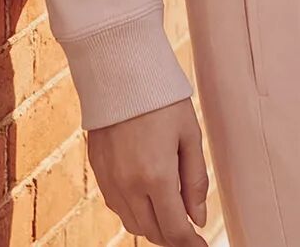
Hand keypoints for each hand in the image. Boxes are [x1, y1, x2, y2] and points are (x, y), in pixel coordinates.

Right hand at [87, 96, 209, 243]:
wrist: (120, 70)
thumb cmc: (161, 98)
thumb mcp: (190, 134)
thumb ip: (195, 180)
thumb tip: (199, 217)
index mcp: (156, 177)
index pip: (175, 229)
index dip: (190, 244)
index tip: (201, 246)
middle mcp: (128, 186)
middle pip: (153, 232)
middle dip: (173, 236)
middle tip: (190, 228)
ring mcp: (109, 181)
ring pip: (132, 224)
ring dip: (153, 225)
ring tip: (171, 212)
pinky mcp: (98, 171)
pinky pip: (117, 206)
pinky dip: (134, 210)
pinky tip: (147, 196)